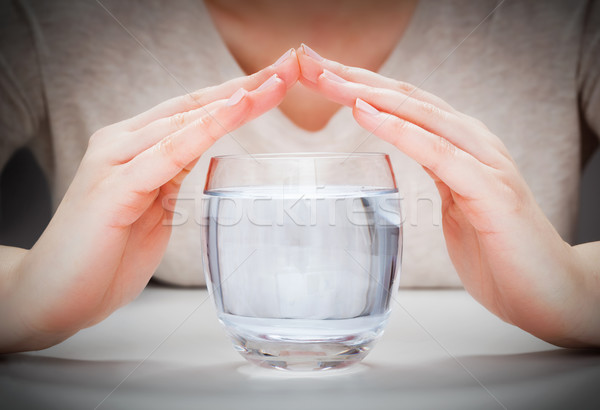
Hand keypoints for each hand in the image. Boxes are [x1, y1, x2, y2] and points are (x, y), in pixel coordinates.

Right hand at [0, 50, 299, 351]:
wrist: (56, 294)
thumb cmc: (107, 254)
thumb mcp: (152, 208)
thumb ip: (169, 178)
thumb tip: (196, 161)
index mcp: (133, 146)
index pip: (192, 110)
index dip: (235, 93)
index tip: (276, 81)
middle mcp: (122, 143)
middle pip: (193, 105)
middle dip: (245, 86)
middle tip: (288, 68)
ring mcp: (115, 162)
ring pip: (183, 120)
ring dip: (233, 101)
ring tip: (274, 84)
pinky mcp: (113, 188)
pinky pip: (167, 153)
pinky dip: (203, 130)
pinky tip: (232, 112)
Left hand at [297, 45, 599, 346]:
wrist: (549, 291)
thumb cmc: (497, 249)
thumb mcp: (456, 201)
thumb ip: (437, 174)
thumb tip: (407, 163)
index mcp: (460, 144)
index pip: (402, 103)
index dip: (359, 84)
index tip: (317, 73)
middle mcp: (473, 143)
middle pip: (405, 97)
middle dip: (354, 78)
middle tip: (309, 61)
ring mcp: (485, 163)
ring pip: (420, 115)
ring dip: (369, 94)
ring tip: (328, 79)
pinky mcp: (492, 192)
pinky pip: (440, 154)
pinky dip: (402, 131)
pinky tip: (368, 114)